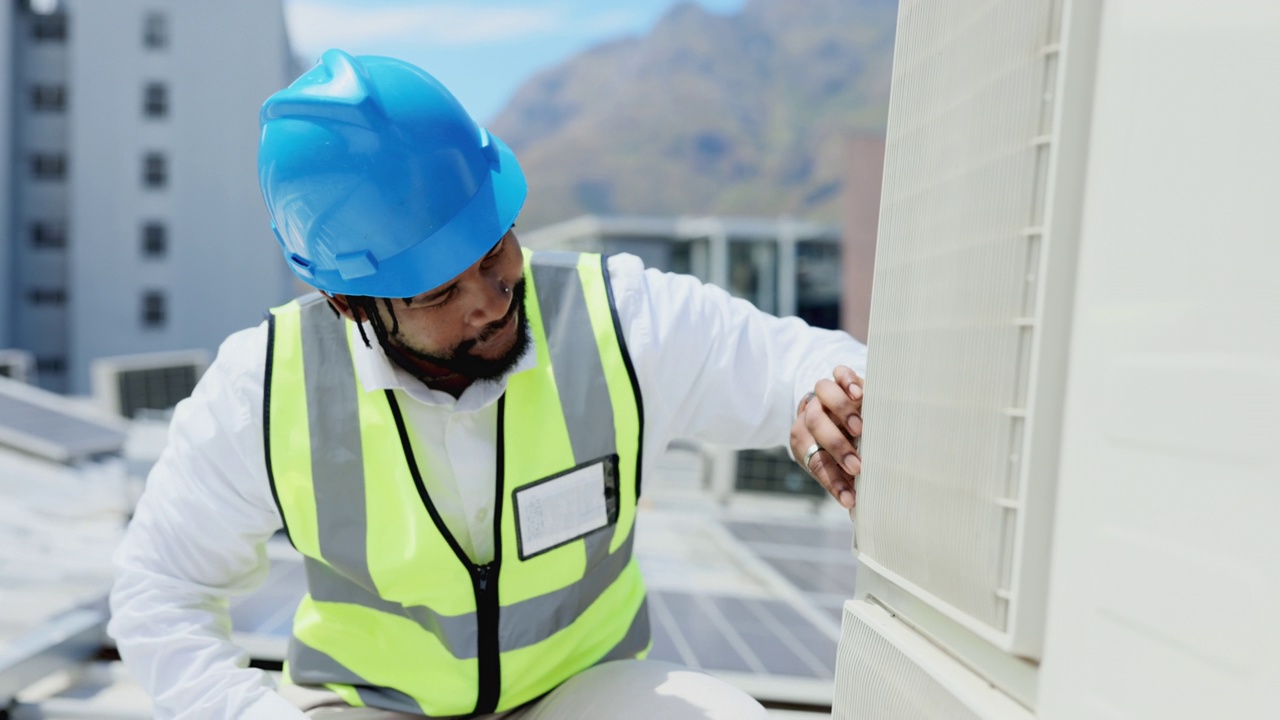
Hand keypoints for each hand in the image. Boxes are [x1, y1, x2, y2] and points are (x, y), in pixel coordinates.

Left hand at [790, 365, 862, 508]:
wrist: (831, 407)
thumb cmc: (838, 444)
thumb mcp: (836, 463)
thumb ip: (842, 480)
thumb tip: (855, 513)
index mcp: (804, 440)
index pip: (816, 461)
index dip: (833, 482)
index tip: (850, 499)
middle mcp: (811, 415)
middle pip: (815, 425)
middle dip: (836, 447)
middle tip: (857, 466)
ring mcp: (824, 394)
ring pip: (822, 394)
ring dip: (840, 412)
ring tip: (860, 428)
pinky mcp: (840, 378)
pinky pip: (838, 373)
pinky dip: (846, 381)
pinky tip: (859, 395)